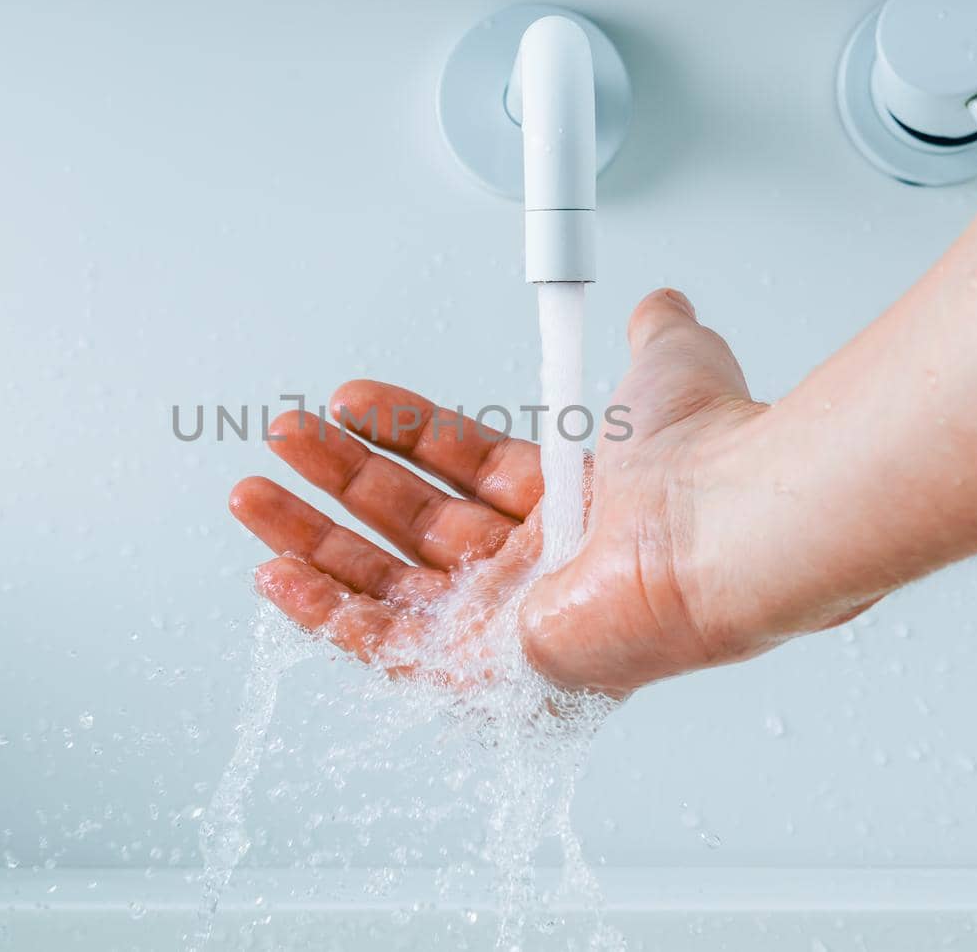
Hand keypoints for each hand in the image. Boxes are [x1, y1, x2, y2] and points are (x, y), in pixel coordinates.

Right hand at [228, 289, 779, 695]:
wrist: (722, 528)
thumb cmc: (703, 460)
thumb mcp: (667, 372)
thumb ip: (656, 339)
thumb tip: (662, 304)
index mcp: (568, 509)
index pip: (461, 472)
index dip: (402, 434)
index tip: (351, 400)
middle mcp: (536, 570)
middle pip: (408, 525)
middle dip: (337, 477)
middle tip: (284, 437)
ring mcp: (505, 625)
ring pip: (382, 585)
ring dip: (310, 539)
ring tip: (254, 494)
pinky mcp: (485, 671)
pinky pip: (385, 649)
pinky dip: (324, 615)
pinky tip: (275, 574)